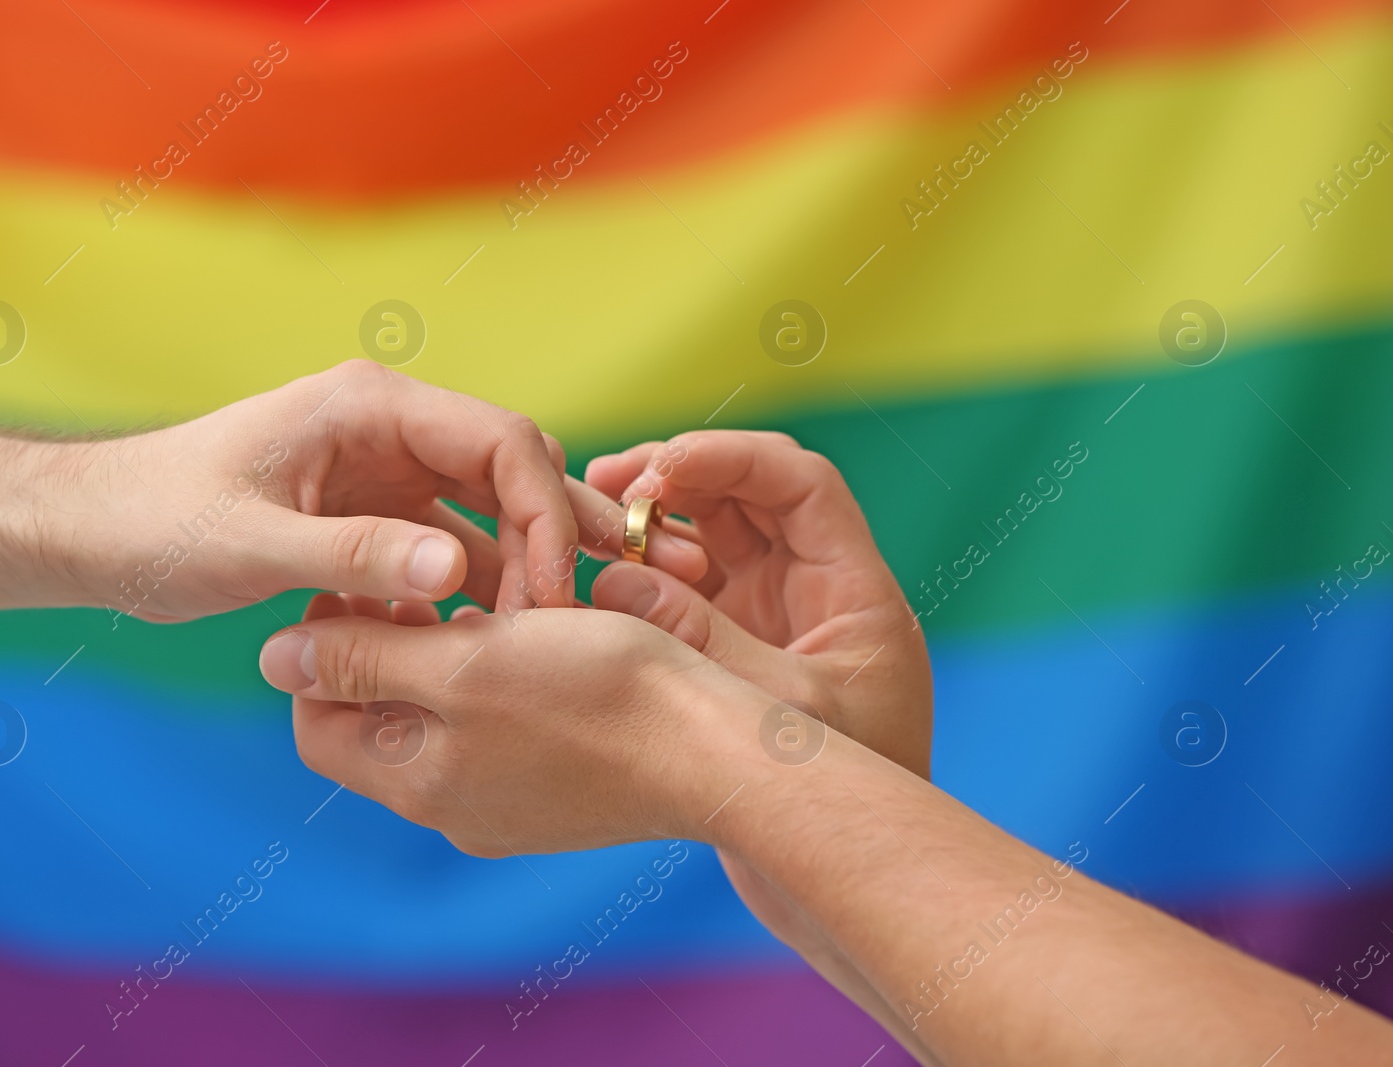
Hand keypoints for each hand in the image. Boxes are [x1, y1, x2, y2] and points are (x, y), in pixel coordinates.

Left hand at [62, 360, 702, 620]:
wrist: (91, 530)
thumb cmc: (153, 522)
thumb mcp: (249, 545)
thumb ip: (353, 555)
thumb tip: (459, 567)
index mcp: (371, 406)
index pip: (502, 439)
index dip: (545, 511)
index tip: (551, 593)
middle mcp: (392, 427)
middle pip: (512, 470)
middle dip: (549, 539)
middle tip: (565, 621)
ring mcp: (388, 468)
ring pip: (491, 510)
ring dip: (518, 569)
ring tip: (538, 640)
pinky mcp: (375, 511)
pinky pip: (452, 543)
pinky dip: (474, 586)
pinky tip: (482, 641)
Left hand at [260, 596, 758, 855]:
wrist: (719, 751)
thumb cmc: (597, 697)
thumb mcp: (464, 666)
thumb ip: (363, 661)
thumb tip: (273, 656)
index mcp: (416, 777)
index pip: (317, 719)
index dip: (323, 647)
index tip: (361, 584)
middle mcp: (453, 804)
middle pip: (381, 718)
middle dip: (389, 645)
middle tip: (422, 581)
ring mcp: (511, 803)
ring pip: (448, 720)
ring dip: (451, 655)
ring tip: (487, 596)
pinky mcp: (563, 790)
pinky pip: (505, 731)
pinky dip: (504, 680)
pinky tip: (540, 636)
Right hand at [585, 430, 930, 775]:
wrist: (838, 878)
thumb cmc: (835, 809)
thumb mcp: (774, 713)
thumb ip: (697, 640)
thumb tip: (611, 579)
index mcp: (855, 592)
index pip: (801, 484)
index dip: (730, 457)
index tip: (660, 467)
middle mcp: (816, 591)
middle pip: (750, 494)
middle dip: (679, 475)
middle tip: (606, 483)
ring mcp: (772, 618)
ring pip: (712, 533)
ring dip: (655, 515)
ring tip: (590, 514)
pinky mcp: (733, 649)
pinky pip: (685, 583)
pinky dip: (644, 568)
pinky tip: (594, 571)